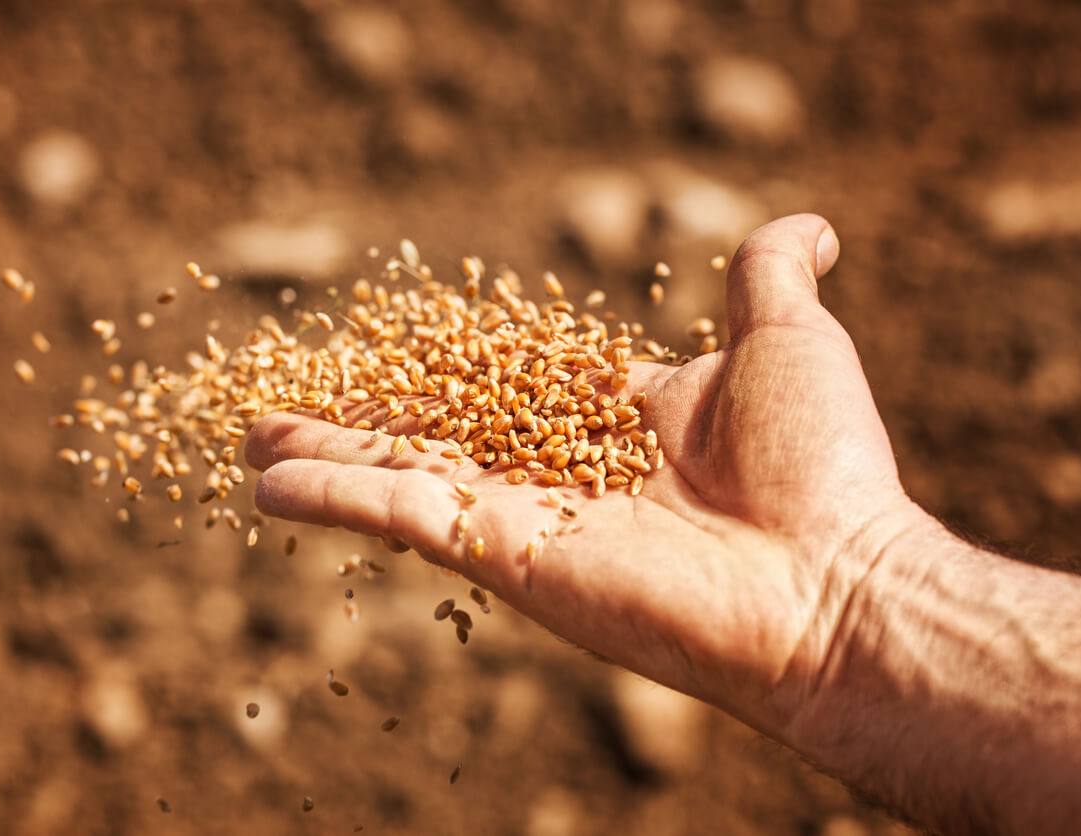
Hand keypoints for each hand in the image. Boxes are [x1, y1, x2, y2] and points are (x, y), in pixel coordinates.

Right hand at [244, 214, 920, 740]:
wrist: (830, 576)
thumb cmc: (822, 466)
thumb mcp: (784, 341)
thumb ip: (767, 274)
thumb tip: (812, 228)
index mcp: (608, 422)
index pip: (503, 385)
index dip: (444, 368)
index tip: (396, 352)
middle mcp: (556, 471)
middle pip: (434, 431)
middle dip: (359, 420)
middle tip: (292, 408)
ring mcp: (522, 513)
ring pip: (399, 470)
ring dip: (323, 456)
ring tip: (250, 438)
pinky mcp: (499, 550)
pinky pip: (400, 511)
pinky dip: (332, 495)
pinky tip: (266, 483)